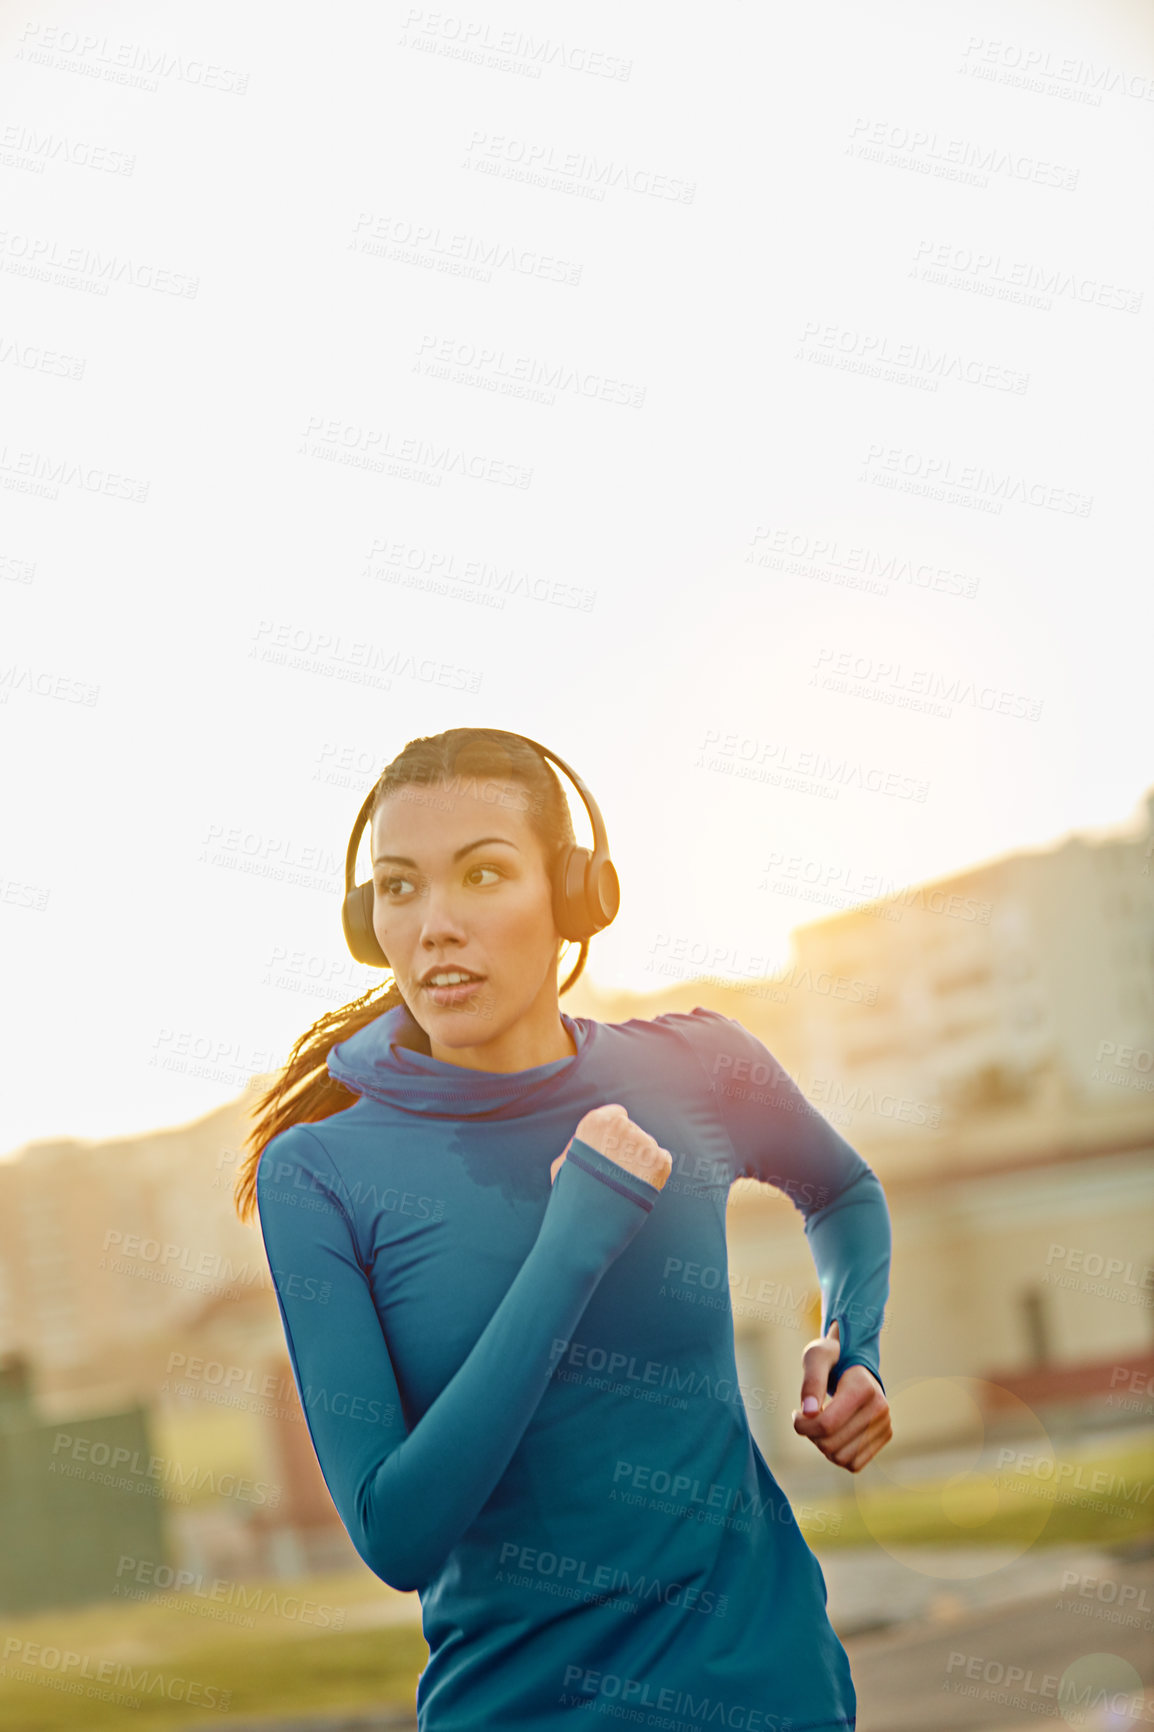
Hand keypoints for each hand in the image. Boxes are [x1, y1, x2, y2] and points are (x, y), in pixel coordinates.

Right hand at [550, 1104, 672, 1191]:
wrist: (590, 1225)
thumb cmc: (572, 1196)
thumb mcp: (563, 1164)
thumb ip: (579, 1144)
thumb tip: (590, 1137)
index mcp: (597, 1122)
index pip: (617, 1115)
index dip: (614, 1134)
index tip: (611, 1149)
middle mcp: (622, 1127)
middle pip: (633, 1132)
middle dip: (628, 1148)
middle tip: (617, 1172)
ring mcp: (643, 1143)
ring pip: (647, 1147)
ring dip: (640, 1161)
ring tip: (626, 1185)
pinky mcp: (660, 1162)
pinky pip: (661, 1160)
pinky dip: (654, 1173)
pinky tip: (639, 1187)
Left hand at [791, 1320, 891, 1472]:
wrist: (856, 1362)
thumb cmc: (832, 1358)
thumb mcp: (816, 1357)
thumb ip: (811, 1381)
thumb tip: (808, 1412)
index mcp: (864, 1387)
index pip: (827, 1424)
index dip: (803, 1425)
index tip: (796, 1414)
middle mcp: (880, 1408)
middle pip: (832, 1444)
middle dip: (811, 1435)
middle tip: (807, 1419)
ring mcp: (885, 1424)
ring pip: (842, 1458)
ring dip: (823, 1447)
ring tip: (820, 1426)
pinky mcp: (884, 1436)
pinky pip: (854, 1464)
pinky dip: (837, 1455)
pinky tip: (833, 1435)